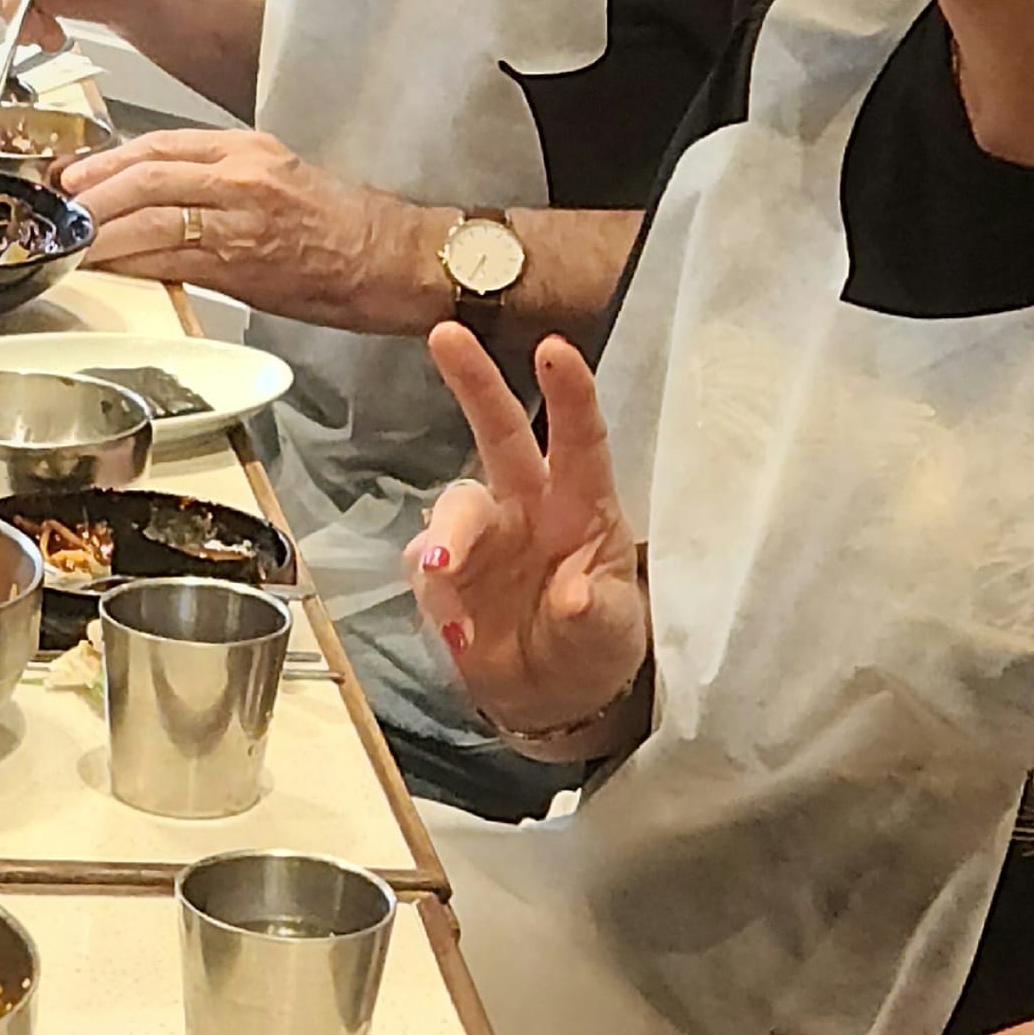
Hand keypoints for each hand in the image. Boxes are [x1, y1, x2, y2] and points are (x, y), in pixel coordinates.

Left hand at [63, 129, 439, 330]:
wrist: (391, 260)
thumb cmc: (342, 228)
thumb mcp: (275, 181)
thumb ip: (215, 185)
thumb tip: (154, 202)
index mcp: (246, 149)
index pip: (160, 144)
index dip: (108, 159)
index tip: (75, 174)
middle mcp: (240, 175)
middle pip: (144, 172)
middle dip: (92, 190)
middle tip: (58, 205)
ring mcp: (239, 218)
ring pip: (148, 213)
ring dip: (99, 228)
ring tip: (68, 239)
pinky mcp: (240, 263)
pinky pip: (168, 258)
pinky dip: (127, 261)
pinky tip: (102, 267)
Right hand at [410, 327, 649, 745]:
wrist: (548, 698)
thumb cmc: (594, 646)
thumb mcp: (611, 634)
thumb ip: (594, 614)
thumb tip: (573, 596)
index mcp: (581, 506)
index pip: (579, 439)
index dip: (568, 393)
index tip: (553, 349)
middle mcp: (527, 505)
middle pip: (498, 431)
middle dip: (473, 381)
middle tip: (445, 336)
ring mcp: (481, 537)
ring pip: (453, 506)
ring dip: (448, 533)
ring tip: (445, 573)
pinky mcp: (441, 574)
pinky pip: (422, 563)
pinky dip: (432, 586)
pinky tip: (456, 623)